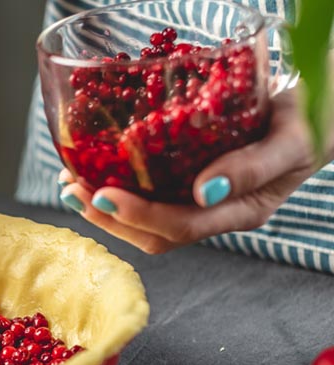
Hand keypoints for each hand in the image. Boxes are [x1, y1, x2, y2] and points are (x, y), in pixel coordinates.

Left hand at [58, 92, 327, 253]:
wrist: (316, 114)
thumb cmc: (310, 122)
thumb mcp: (290, 140)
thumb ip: (252, 167)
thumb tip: (203, 190)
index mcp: (239, 212)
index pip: (179, 227)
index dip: (138, 215)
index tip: (103, 193)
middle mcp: (214, 215)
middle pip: (152, 235)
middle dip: (108, 216)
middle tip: (72, 188)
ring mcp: (199, 204)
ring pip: (143, 224)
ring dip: (102, 208)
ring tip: (71, 183)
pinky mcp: (187, 184)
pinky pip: (146, 198)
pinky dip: (113, 189)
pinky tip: (90, 172)